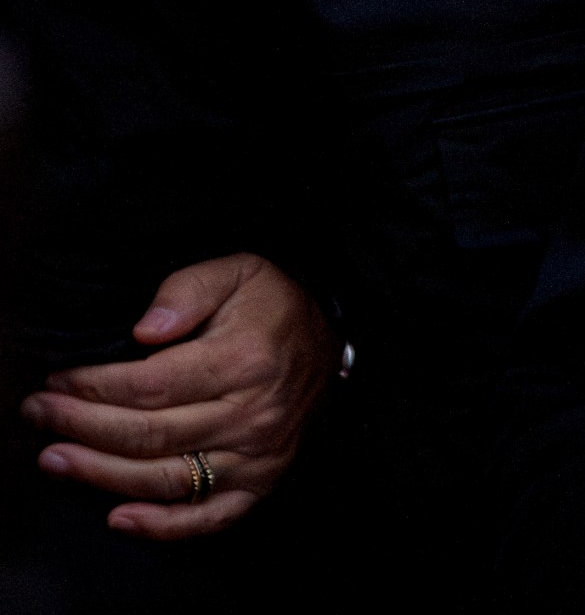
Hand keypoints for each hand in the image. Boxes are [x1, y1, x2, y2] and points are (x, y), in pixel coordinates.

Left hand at [20, 253, 334, 538]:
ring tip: (56, 460)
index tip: (55, 381)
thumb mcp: (236, 272)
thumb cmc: (274, 305)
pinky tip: (119, 519)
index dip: (92, 388)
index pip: (149, 386)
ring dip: (101, 475)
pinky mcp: (262, 481)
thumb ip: (186, 291)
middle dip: (81, 428)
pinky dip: (163, 526)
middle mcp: (253, 414)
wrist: (331, 338)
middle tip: (38, 416)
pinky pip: (210, 517)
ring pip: (166, 478)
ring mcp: (259, 455)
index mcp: (244, 360)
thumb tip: (143, 330)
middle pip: (149, 434)